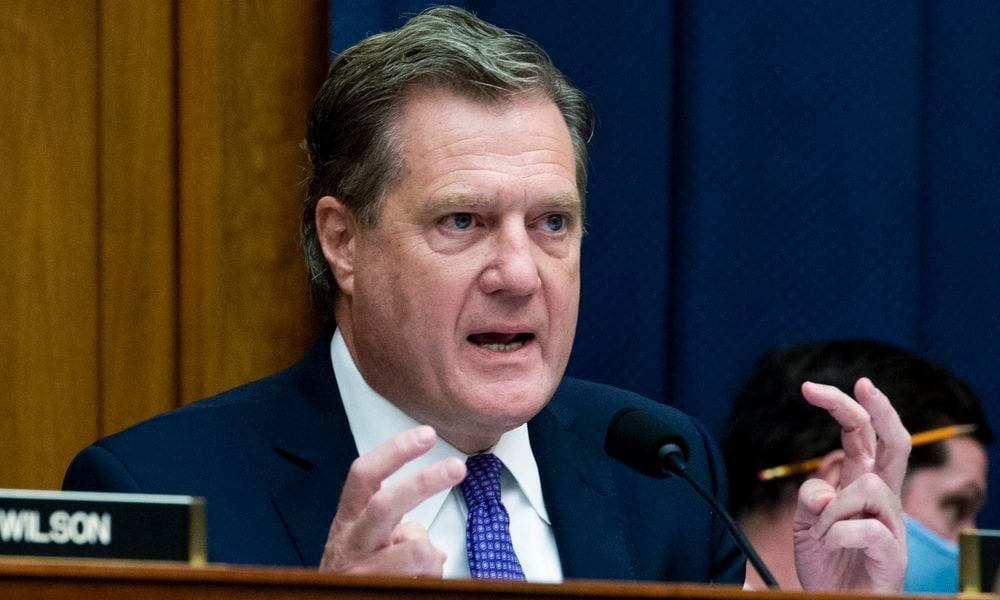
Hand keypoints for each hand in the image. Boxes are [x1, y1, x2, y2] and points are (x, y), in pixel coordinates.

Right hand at [319, 425, 466, 576]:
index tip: (425, 435)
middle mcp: (352, 541)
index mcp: (349, 518)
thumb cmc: (352, 572)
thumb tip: (420, 529)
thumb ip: (390, 522)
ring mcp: (363, 572)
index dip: (394, 452)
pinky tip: (417, 585)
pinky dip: (432, 580)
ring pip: (415, 551)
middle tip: (457, 467)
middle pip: (386, 503)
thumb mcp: (362, 538)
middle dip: (425, 482)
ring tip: (426, 567)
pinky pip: (423, 581)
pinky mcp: (377, 592)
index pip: (365, 475)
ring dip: (432, 556)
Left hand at [793, 377, 909, 590]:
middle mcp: (882, 499)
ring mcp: (892, 525)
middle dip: (881, 410)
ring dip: (832, 508)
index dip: (844, 409)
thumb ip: (809, 498)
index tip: (811, 388)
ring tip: (823, 535)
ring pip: (867, 486)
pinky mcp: (893, 553)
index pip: (860, 438)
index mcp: (860, 486)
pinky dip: (835, 534)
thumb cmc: (826, 563)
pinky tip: (831, 546)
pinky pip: (863, 528)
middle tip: (863, 384)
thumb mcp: (805, 524)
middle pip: (895, 445)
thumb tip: (821, 490)